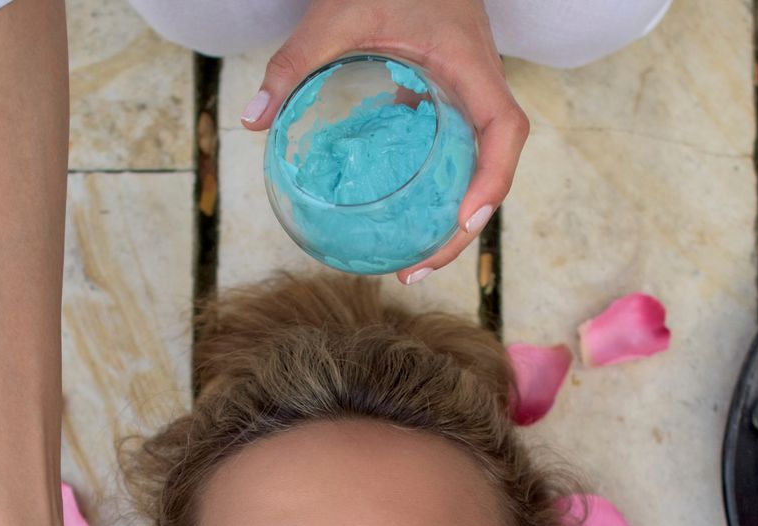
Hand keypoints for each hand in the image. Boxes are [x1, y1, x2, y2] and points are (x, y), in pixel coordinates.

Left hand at [240, 0, 528, 282]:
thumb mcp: (337, 13)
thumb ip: (296, 61)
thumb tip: (253, 118)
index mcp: (472, 68)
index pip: (504, 131)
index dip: (492, 181)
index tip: (462, 218)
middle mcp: (481, 90)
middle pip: (495, 169)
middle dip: (466, 227)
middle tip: (418, 268)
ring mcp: (470, 99)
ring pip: (479, 169)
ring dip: (454, 220)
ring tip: (414, 261)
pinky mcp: (451, 101)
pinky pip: (457, 155)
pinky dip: (439, 192)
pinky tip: (404, 217)